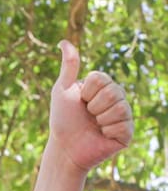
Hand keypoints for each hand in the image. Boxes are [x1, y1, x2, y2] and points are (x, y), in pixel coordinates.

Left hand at [48, 40, 132, 172]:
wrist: (64, 148)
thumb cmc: (62, 120)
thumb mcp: (62, 90)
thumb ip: (69, 67)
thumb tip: (64, 42)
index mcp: (104, 87)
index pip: (102, 79)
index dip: (87, 92)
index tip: (80, 102)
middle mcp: (117, 98)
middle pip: (114, 91)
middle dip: (94, 106)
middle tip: (87, 116)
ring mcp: (124, 115)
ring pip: (120, 107)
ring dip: (101, 119)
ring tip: (95, 126)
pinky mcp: (127, 132)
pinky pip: (124, 125)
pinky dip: (108, 131)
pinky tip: (103, 136)